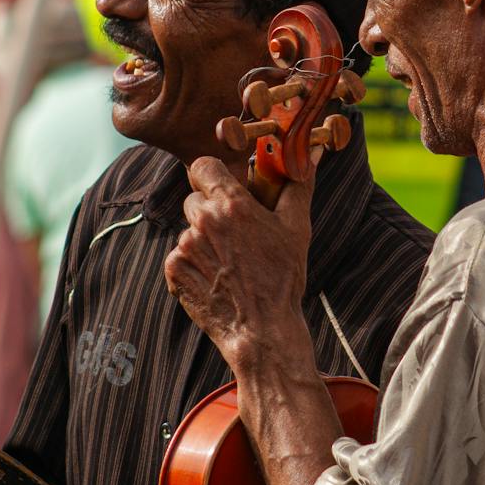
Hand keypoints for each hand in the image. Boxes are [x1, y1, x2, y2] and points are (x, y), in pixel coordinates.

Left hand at [164, 158, 312, 368]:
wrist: (262, 329)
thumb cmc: (282, 278)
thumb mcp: (296, 229)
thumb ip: (299, 185)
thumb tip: (311, 155)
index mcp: (232, 204)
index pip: (204, 166)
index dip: (214, 175)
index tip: (225, 188)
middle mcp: (203, 220)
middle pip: (195, 199)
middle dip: (211, 211)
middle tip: (235, 235)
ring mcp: (185, 246)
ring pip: (189, 230)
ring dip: (204, 241)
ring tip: (230, 264)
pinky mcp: (174, 269)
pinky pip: (179, 256)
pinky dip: (193, 265)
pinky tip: (216, 279)